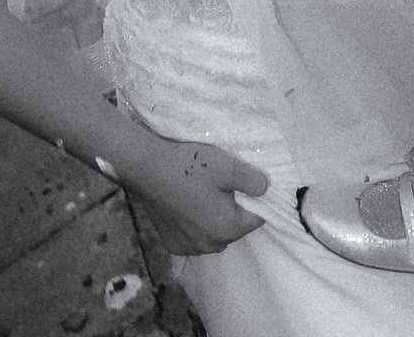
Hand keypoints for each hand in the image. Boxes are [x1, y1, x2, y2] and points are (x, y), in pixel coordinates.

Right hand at [128, 134, 267, 255]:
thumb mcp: (227, 166)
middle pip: (233, 227)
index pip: (255, 218)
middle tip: (220, 184)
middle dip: (232, 209)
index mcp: (227, 229)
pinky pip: (193, 237)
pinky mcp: (172, 244)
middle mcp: (211, 245)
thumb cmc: (188, 166)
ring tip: (201, 193)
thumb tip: (266, 188)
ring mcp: (189, 247)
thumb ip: (252, 180)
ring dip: (212, 219)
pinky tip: (186, 205)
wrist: (147, 168)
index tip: (244, 182)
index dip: (254, 199)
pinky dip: (194, 225)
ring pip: (213, 234)